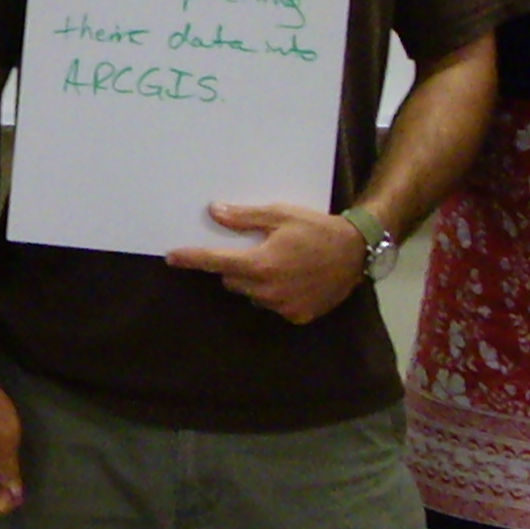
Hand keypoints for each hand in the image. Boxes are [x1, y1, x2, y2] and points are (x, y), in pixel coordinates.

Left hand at [164, 201, 364, 325]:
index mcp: (260, 264)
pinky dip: (276, 294)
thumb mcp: (280, 215)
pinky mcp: (297, 317)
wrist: (357, 252)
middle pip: (232, 280)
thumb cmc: (316, 229)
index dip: (192, 259)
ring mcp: (282, 307)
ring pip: (251, 294)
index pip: (214, 262)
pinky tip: (293, 279)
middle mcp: (267, 290)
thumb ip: (244, 218)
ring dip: (256, 281)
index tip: (172, 257)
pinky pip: (273, 306)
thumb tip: (214, 212)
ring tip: (281, 263)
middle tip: (256, 250)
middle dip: (235, 266)